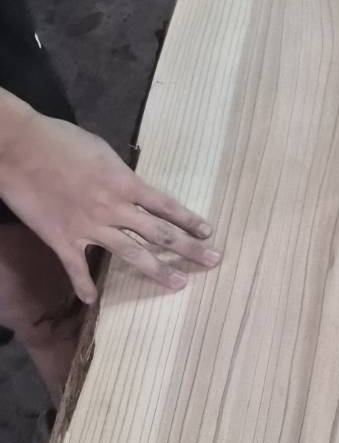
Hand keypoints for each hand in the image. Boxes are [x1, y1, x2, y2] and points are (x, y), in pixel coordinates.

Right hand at [0, 104, 219, 303]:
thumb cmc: (62, 141)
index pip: (167, 206)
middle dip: (189, 248)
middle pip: (160, 233)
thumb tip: (132, 188)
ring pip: (131, 254)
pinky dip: (83, 285)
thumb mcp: (103, 152)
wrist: (20, 149)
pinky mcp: (62, 239)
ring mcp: (89, 227)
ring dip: (158, 271)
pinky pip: (76, 268)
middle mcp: (115, 209)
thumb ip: (120, 174)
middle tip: (213, 261)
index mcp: (126, 184)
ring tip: (179, 284)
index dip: (190, 220)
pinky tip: (92, 301)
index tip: (208, 232)